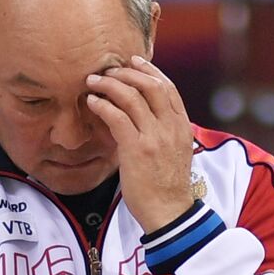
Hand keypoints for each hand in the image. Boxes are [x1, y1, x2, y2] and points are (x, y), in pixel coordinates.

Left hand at [86, 56, 194, 232]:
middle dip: (128, 72)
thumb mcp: (174, 152)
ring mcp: (155, 138)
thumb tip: (146, 117)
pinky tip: (91, 102)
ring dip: (110, 84)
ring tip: (93, 81)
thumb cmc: (167, 186)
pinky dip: (102, 105)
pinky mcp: (137, 150)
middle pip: (151, 85)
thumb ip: (163, 132)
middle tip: (108, 69)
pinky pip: (117, 117)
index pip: (168, 88)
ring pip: (133, 97)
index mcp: (182, 126)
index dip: (150, 71)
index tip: (133, 62)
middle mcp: (171, 127)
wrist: (169, 212)